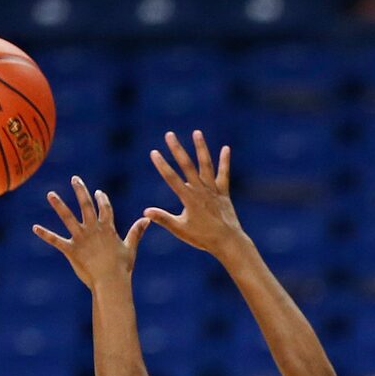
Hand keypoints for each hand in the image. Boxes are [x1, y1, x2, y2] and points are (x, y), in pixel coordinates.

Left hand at [32, 176, 148, 289]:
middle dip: (81, 191)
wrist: (111, 282)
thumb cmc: (122, 268)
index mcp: (108, 229)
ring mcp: (81, 239)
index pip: (105, 209)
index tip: (98, 192)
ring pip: (68, 218)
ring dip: (59, 205)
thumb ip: (136, 232)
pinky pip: (56, 241)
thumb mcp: (131, 248)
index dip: (102, 199)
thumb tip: (147, 219)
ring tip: (50, 194)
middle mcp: (93, 230)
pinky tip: (35, 228)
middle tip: (75, 179)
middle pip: (86, 206)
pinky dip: (45, 234)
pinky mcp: (71, 250)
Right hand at [140, 130, 241, 257]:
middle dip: (177, 150)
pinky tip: (226, 148)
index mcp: (189, 199)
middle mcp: (201, 191)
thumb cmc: (203, 238)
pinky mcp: (224, 193)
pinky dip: (224, 162)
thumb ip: (163, 219)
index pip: (172, 178)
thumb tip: (145, 211)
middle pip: (187, 166)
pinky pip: (224, 175)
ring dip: (201, 148)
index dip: (162, 165)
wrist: (228, 242)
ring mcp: (213, 190)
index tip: (154, 152)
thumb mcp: (180, 229)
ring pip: (206, 165)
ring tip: (197, 132)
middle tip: (169, 134)